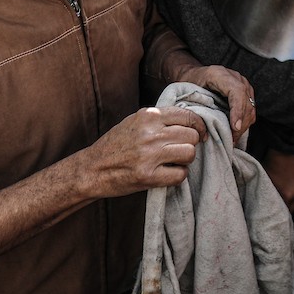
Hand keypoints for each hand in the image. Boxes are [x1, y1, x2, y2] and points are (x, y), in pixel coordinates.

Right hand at [81, 106, 205, 198]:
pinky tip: (167, 173)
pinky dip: (177, 175)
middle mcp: (151, 133)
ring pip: (189, 154)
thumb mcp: (135, 121)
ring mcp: (149, 155)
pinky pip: (180, 175)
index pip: (188, 116)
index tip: (201, 134)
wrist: (92, 169)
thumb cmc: (116, 144)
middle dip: (190, 144)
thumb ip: (160, 118)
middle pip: (192, 136)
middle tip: (181, 150)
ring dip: (185, 160)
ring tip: (173, 161)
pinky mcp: (147, 176)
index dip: (199, 126)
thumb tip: (191, 120)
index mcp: (149, 116)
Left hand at [175, 64, 255, 139]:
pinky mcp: (245, 92)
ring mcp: (242, 84)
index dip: (238, 110)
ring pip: (251, 107)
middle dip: (241, 124)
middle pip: (246, 102)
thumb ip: (198, 105)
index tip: (235, 127)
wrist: (193, 74)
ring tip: (232, 139)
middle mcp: (235, 77)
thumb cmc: (189, 83)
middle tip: (231, 140)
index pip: (236, 91)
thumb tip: (203, 126)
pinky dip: (244, 122)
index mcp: (220, 75)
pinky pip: (250, 108)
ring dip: (244, 125)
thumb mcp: (188, 91)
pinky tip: (235, 132)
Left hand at [263, 150, 293, 211]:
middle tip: (284, 198)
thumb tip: (273, 206)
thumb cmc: (274, 165)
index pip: (285, 210)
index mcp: (287, 196)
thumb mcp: (269, 182)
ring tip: (291, 191)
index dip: (281, 208)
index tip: (279, 206)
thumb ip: (273, 197)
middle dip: (289, 204)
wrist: (285, 150)